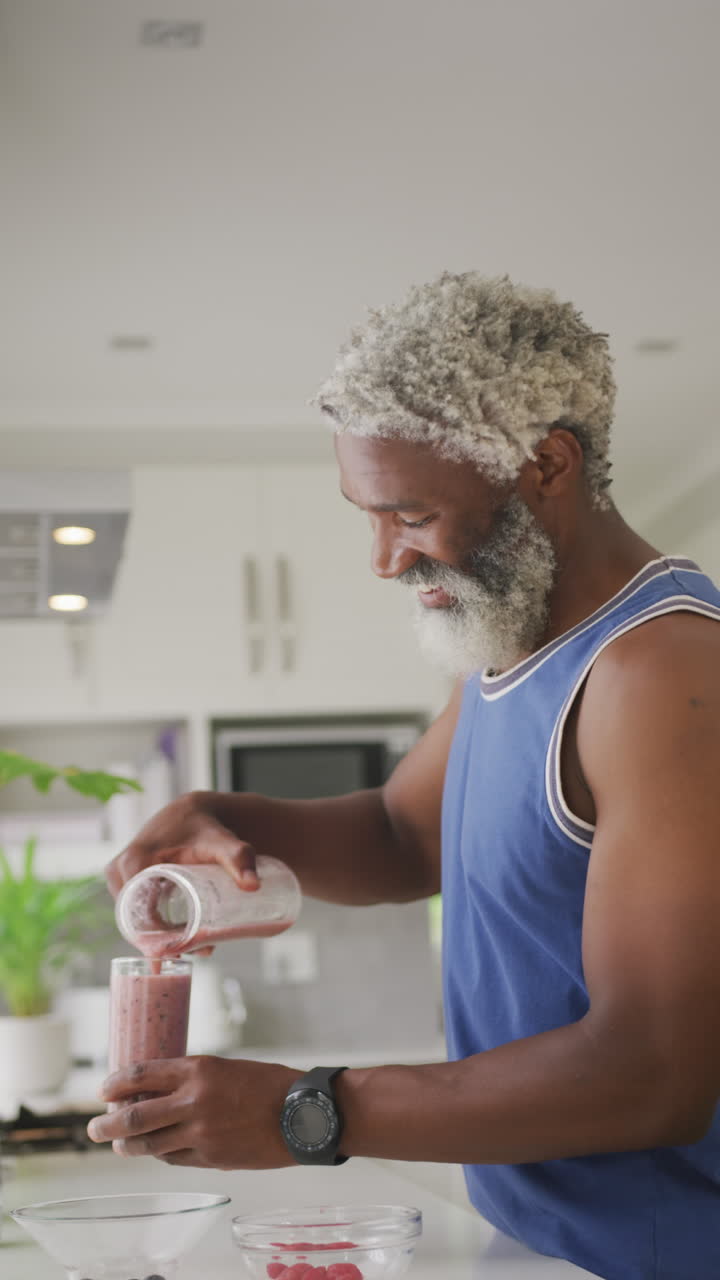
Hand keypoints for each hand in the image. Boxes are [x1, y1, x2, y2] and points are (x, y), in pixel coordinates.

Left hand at [87, 1056, 297, 1169]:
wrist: (304, 1113)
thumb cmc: (270, 1084)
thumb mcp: (227, 1068)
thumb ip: (195, 1080)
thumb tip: (162, 1091)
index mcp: (198, 1069)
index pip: (141, 1074)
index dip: (116, 1083)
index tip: (103, 1089)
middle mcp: (194, 1101)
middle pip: (134, 1117)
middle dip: (106, 1124)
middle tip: (93, 1127)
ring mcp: (201, 1133)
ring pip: (149, 1145)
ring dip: (127, 1146)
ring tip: (118, 1145)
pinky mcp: (212, 1158)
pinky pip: (174, 1159)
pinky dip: (160, 1155)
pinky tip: (155, 1152)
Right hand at [104, 793, 259, 953]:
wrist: (196, 811)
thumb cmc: (207, 827)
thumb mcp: (222, 843)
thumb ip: (239, 859)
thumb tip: (253, 887)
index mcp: (135, 861)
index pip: (135, 914)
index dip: (157, 937)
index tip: (183, 951)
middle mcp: (120, 868)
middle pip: (134, 919)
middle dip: (161, 941)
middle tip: (194, 951)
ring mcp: (120, 874)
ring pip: (133, 918)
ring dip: (156, 936)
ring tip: (190, 946)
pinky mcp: (125, 878)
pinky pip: (131, 909)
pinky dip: (149, 925)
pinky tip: (173, 938)